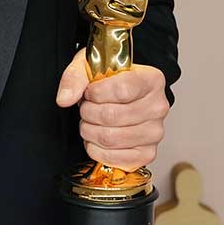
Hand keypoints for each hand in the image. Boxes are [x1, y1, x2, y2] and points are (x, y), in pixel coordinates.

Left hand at [55, 48, 169, 171]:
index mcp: (151, 80)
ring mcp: (154, 133)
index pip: (121, 90)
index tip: (90, 92)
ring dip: (89, 130)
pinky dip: (95, 149)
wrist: (121, 95)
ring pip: (109, 138)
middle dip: (88, 112)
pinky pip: (112, 157)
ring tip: (91, 121)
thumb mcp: (89, 66)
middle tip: (87, 107)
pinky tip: (97, 137)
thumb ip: (75, 78)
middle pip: (112, 116)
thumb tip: (65, 98)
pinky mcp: (146, 153)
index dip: (96, 93)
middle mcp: (158, 107)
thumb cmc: (109, 81)